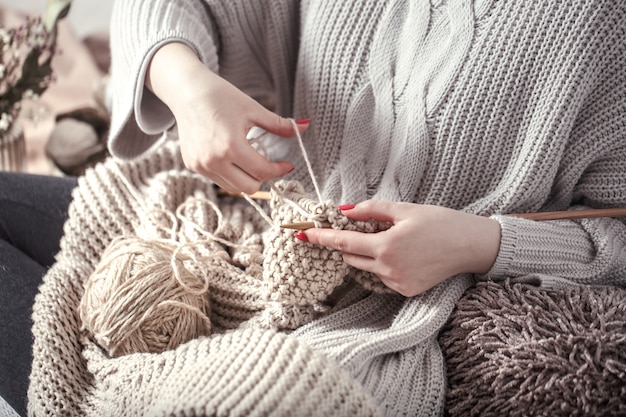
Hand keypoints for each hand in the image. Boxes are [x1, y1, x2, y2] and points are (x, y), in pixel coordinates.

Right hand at [146, 42, 309, 193]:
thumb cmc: (221, 96)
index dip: (279, 170)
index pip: (262, 171)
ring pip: (232, 188)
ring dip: (246, 178)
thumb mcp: (253, 109)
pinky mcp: (192, 165)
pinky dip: (230, 173)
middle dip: (262, 178)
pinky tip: (231, 155)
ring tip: (249, 158)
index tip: (287, 165)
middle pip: (248, 187)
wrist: (186, 90)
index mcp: (231, 146)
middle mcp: (213, 160)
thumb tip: (305, 126)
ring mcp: (201, 165)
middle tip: (268, 164)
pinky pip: (218, 179)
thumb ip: (279, 125)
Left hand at [299, 201, 500, 296]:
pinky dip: (384, 265)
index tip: (301, 234)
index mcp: (386, 246)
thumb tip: (343, 211)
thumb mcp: (404, 209)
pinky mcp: (406, 291)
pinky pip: (382, 277)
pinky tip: (405, 254)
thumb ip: (370, 210)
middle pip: (351, 257)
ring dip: (367, 254)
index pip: (343, 242)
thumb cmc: (440, 222)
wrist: (471, 246)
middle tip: (360, 228)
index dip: (321, 238)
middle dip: (348, 244)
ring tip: (392, 239)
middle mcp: (388, 269)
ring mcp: (397, 283)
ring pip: (366, 268)